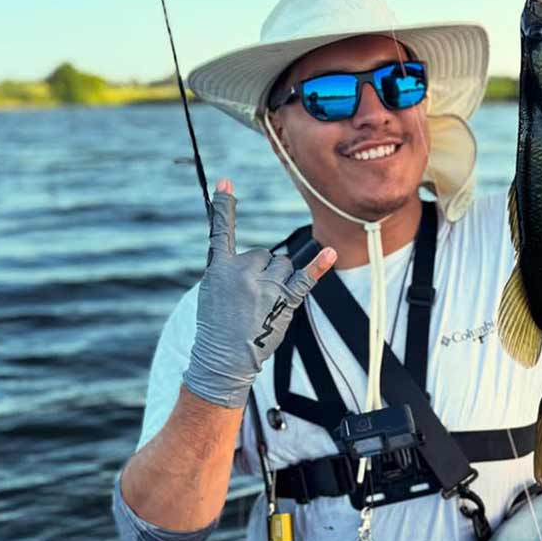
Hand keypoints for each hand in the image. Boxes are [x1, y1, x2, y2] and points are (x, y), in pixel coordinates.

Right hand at [182, 179, 336, 408]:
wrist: (225, 357)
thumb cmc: (217, 325)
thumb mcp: (210, 291)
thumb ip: (227, 270)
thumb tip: (253, 259)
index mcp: (220, 269)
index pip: (220, 233)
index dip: (223, 208)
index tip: (226, 182)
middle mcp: (243, 272)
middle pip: (264, 254)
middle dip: (262, 271)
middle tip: (250, 298)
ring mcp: (265, 286)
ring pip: (282, 264)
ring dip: (278, 279)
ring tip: (265, 303)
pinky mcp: (284, 300)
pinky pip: (305, 277)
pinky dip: (319, 265)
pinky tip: (331, 252)